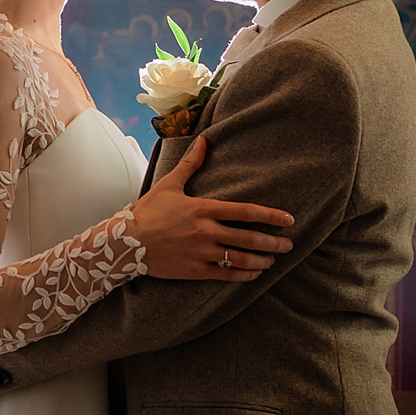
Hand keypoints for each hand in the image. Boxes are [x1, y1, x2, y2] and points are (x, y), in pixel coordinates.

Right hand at [128, 136, 295, 280]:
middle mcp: (206, 231)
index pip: (245, 211)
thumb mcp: (169, 184)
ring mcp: (201, 252)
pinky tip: (255, 274)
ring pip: (240, 258)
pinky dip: (244, 275)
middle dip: (273, 242)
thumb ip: (190, 164)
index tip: (288, 219)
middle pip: (249, 238)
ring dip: (262, 260)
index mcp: (203, 208)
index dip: (270, 215)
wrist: (126, 241)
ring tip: (274, 260)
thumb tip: (204, 140)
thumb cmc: (148, 211)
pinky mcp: (195, 270)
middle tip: (289, 244)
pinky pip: (226, 274)